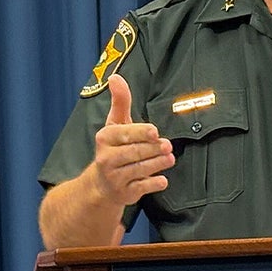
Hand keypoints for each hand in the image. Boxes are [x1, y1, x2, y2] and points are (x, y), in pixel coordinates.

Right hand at [87, 74, 174, 205]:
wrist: (101, 185)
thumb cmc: (113, 148)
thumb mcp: (115, 124)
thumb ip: (120, 101)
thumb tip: (115, 77)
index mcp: (105, 138)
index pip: (124, 134)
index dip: (140, 133)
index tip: (154, 132)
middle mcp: (106, 159)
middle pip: (134, 152)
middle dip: (152, 149)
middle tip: (167, 146)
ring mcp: (115, 177)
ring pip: (139, 169)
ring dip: (156, 164)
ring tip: (170, 157)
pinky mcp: (124, 193)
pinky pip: (140, 188)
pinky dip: (152, 183)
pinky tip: (162, 179)